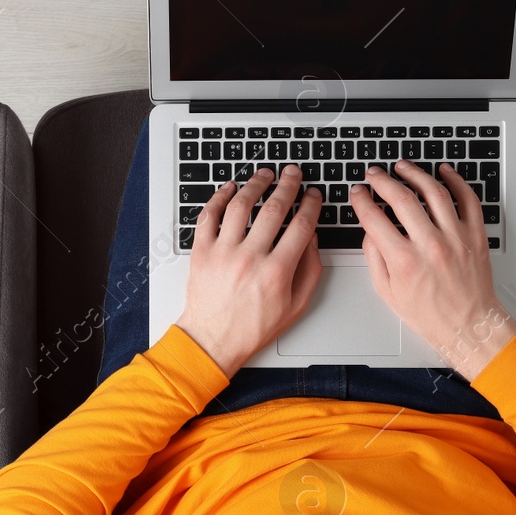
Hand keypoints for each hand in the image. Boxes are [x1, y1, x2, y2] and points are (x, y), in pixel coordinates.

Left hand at [175, 165, 323, 376]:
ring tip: (264, 174)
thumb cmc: (253, 327)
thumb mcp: (296, 306)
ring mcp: (223, 252)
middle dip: (288, 185)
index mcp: (277, 271)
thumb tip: (312, 239)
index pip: (301, 225)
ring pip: (241, 205)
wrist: (212, 340)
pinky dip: (219, 197)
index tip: (313, 195)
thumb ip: (310, 271)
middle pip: (274, 208)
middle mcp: (250, 258)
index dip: (311, 204)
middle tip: (293, 173)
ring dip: (255, 184)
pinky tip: (230, 188)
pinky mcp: (201, 252)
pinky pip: (209, 215)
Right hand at [349, 160, 515, 378]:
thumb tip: (370, 230)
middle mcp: (430, 246)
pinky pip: (467, 199)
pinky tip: (443, 171)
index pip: (374, 218)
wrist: (469, 326)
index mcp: (404, 262)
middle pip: (401, 198)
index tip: (358, 192)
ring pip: (434, 192)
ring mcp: (456, 238)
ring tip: (403, 167)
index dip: (361, 200)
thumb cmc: (430, 314)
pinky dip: (456, 180)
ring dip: (415, 173)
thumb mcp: (388, 292)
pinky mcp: (475, 235)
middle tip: (374, 174)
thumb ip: (374, 258)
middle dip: (382, 181)